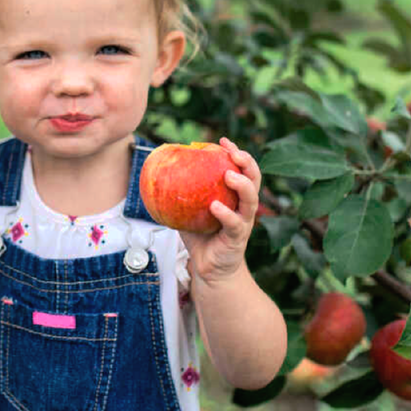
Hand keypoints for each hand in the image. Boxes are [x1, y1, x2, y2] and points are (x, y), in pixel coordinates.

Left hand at [179, 137, 261, 284]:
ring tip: (228, 175)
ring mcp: (243, 222)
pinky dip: (226, 214)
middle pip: (254, 178)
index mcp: (235, 196)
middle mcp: (243, 206)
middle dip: (247, 162)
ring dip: (242, 184)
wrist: (209, 268)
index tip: (222, 141)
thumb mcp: (188, 210)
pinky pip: (234, 224)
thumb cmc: (199, 236)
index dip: (236, 152)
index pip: (242, 168)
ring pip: (250, 200)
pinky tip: (214, 207)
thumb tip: (156, 170)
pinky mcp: (238, 238)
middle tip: (233, 153)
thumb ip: (179, 192)